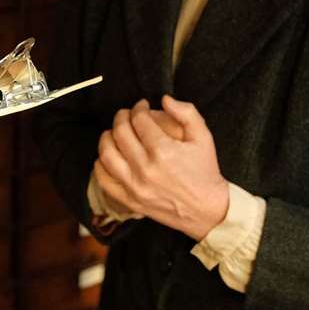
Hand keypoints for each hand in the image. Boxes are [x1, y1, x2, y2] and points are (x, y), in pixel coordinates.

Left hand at [93, 96, 228, 239]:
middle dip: (121, 117)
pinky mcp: (130, 201)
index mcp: (164, 151)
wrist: (207, 210)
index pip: (139, 120)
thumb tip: (165, 99)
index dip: (138, 108)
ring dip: (107, 137)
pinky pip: (104, 180)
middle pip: (120, 133)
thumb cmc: (205, 171)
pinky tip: (110, 156)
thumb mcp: (203, 137)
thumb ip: (186, 112)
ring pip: (107, 154)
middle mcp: (146, 169)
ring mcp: (135, 186)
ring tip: (115, 133)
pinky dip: (101, 165)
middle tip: (127, 115)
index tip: (142, 106)